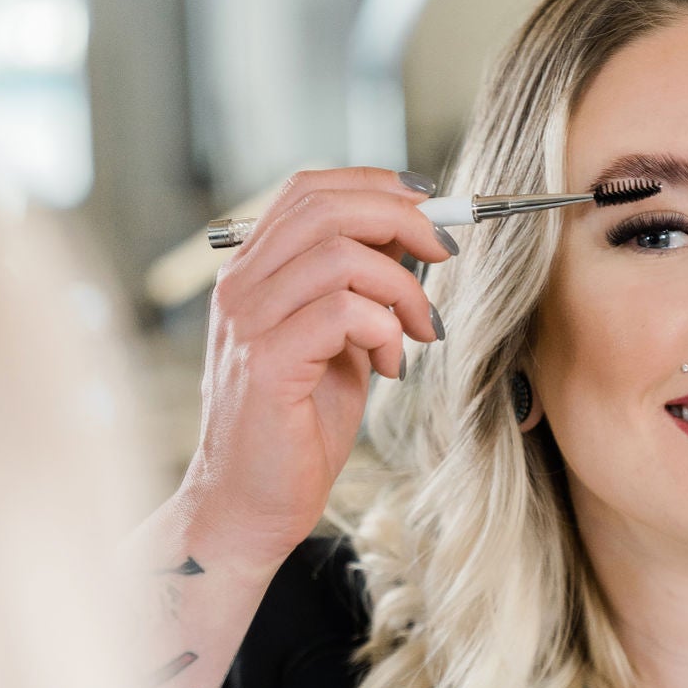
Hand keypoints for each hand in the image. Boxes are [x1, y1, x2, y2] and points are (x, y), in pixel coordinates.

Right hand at [178, 168, 454, 571]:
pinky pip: (342, 312)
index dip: (375, 183)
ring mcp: (247, 323)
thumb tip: (413, 236)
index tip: (428, 204)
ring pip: (340, 255)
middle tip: (445, 253)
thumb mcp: (340, 341)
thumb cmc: (297, 425)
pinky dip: (384, 330)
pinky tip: (390, 366)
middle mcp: (241, 287)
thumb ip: (362, 288)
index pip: (308, 190)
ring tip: (419, 329)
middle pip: (326, 208)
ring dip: (403, 287)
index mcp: (254, 273)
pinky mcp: (265, 363)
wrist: (250, 503)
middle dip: (402, 220)